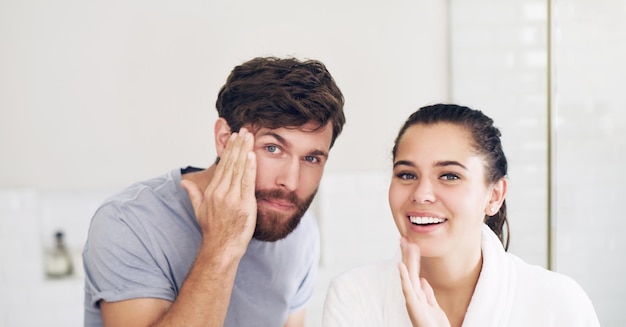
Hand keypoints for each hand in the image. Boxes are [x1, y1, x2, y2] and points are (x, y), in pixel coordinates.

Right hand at [181, 128, 256, 258]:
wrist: (222, 247)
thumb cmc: (212, 230)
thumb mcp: (199, 210)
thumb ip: (193, 193)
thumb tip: (184, 181)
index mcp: (212, 191)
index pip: (222, 166)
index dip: (228, 150)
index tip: (233, 138)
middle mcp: (221, 192)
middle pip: (230, 163)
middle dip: (237, 146)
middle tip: (243, 131)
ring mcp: (233, 197)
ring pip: (239, 169)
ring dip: (244, 151)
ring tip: (249, 137)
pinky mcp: (244, 204)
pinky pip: (247, 182)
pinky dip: (250, 167)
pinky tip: (252, 155)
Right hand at [399, 237, 449, 326]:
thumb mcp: (434, 307)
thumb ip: (428, 293)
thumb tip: (422, 279)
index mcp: (419, 295)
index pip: (415, 272)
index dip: (413, 258)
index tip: (411, 243)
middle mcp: (414, 296)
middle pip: (410, 271)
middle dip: (407, 254)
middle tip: (404, 238)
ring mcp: (413, 300)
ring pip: (409, 276)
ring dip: (406, 259)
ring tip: (405, 245)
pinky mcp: (414, 307)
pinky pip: (408, 289)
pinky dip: (403, 277)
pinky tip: (401, 266)